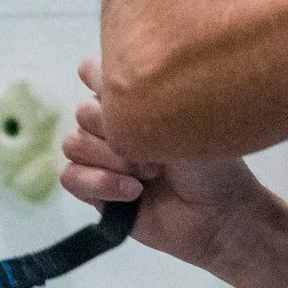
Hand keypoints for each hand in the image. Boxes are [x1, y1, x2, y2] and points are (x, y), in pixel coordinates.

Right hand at [59, 57, 280, 271]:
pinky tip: (132, 194)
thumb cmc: (211, 163)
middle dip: (117, 133)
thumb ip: (140, 95)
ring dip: (112, 160)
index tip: (133, 100)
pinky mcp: (94, 191)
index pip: (90, 71)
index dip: (101, 82)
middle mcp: (113, 124)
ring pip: (74, 144)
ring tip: (149, 174)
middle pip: (82, 113)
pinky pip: (70, 177)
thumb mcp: (183, 119)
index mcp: (132, 100)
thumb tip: (95, 76)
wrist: (218, 215)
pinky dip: (99, 183)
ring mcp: (101, 158)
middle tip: (156, 152)